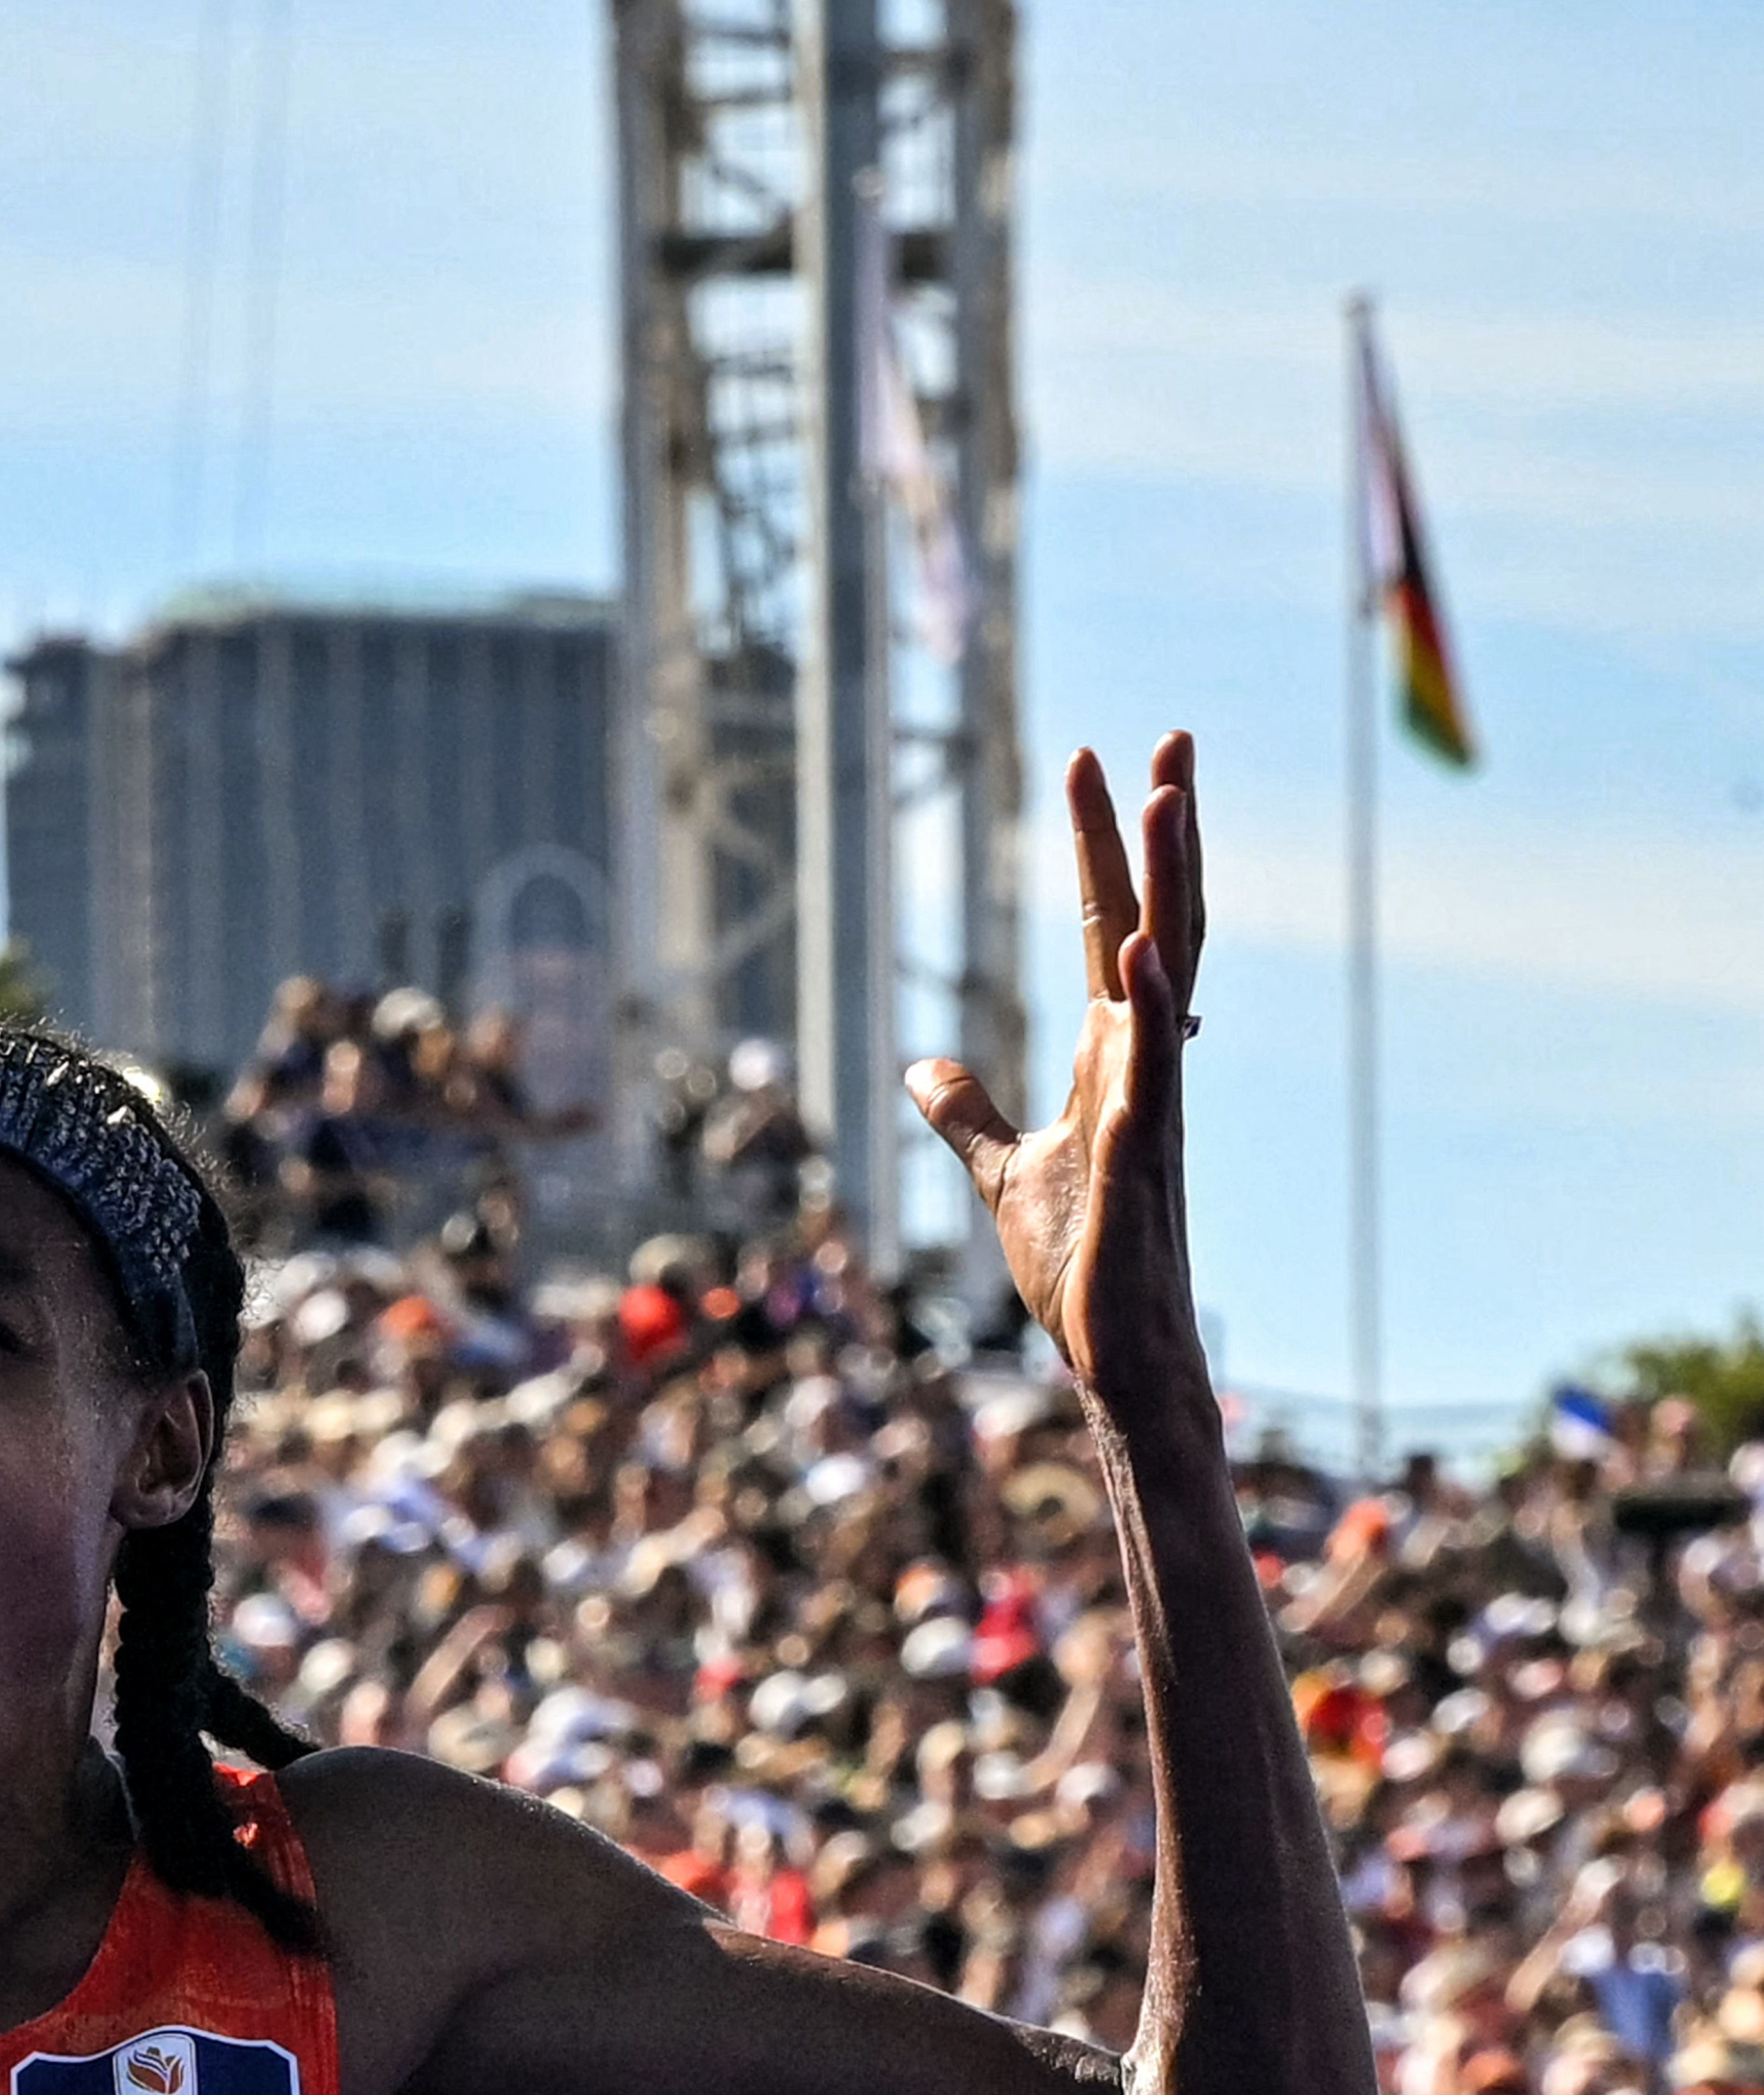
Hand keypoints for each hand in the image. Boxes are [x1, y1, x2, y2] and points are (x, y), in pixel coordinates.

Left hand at [907, 733, 1204, 1388]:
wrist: (1113, 1354)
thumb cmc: (1078, 1264)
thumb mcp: (1003, 1170)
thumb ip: (965, 1114)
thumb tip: (922, 1067)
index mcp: (1112, 1055)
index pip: (1108, 925)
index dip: (1099, 846)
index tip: (1088, 760)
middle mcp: (1143, 1063)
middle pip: (1158, 924)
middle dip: (1162, 835)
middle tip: (1173, 740)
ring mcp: (1151, 1107)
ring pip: (1168, 979)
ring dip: (1168, 893)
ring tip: (1170, 806)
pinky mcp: (1141, 1164)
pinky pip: (1149, 1077)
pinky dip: (1145, 1020)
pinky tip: (1139, 961)